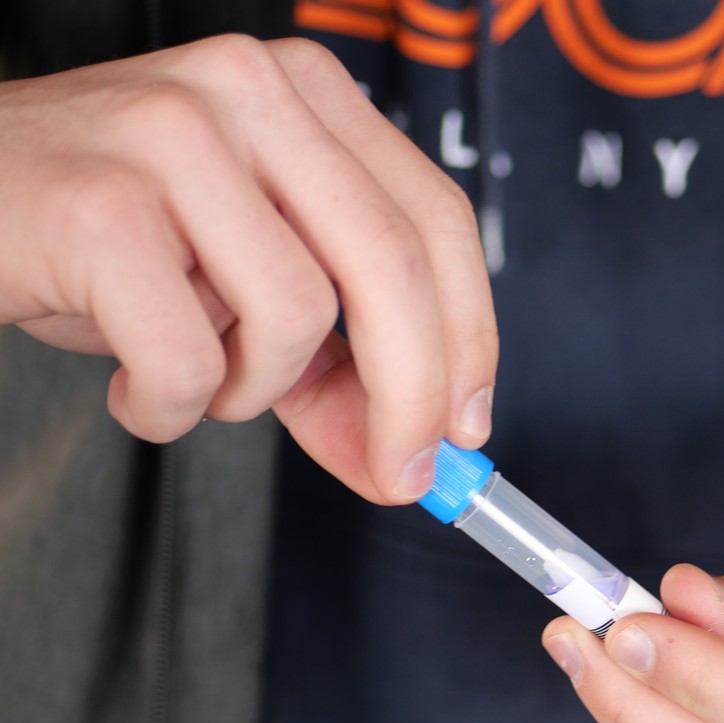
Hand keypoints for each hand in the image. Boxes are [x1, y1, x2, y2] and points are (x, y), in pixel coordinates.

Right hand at [0, 35, 496, 502]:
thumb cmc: (107, 239)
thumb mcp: (243, 290)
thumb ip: (333, 368)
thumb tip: (406, 463)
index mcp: (310, 96)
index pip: (437, 222)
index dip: (469, 338)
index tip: (466, 429)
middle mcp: (253, 93)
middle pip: (392, 267)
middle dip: (411, 397)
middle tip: (400, 474)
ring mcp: (175, 134)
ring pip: (294, 318)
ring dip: (250, 390)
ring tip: (190, 375)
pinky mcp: (100, 201)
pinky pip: (189, 356)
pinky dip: (169, 405)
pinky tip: (133, 385)